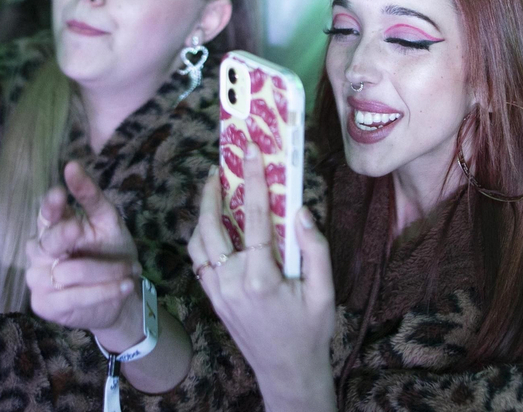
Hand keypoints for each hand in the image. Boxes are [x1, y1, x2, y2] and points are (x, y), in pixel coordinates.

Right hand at [24, 161, 144, 346]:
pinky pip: (71, 297)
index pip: (45, 213)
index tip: (59, 195)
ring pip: (66, 273)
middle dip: (66, 235)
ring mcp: (37, 278)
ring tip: (131, 270)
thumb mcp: (108, 221)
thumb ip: (90, 196)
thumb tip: (71, 165)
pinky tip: (123, 286)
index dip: (50, 205)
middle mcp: (39, 251)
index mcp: (53, 225)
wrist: (122, 293)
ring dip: (106, 271)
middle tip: (80, 229)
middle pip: (48, 242)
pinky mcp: (44, 305)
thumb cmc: (112, 251)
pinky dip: (102, 292)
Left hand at [187, 144, 333, 404]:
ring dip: (202, 214)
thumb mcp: (324, 292)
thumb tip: (300, 211)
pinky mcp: (213, 299)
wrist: (287, 371)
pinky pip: (199, 261)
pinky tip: (213, 225)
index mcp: (260, 278)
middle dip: (211, 193)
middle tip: (219, 167)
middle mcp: (231, 283)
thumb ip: (315, 250)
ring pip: (197, 243)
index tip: (252, 152)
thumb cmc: (310, 331)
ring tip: (213, 190)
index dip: (252, 180)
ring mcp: (217, 292)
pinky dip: (201, 238)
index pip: (253, 218)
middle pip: (210, 226)